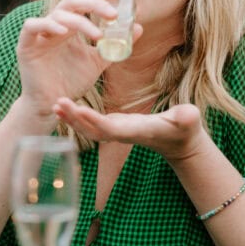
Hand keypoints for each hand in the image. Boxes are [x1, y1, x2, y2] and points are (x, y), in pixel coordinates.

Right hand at [16, 0, 141, 116]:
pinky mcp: (26, 44)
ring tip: (98, 35)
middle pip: (73, 0)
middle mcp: (55, 24)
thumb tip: (139, 28)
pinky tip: (65, 32)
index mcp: (70, 24)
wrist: (53, 104)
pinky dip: (48, 25)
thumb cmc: (72, 81)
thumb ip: (115, 45)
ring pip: (59, 14)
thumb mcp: (98, 61)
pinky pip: (32, 26)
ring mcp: (40, 33)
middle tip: (113, 14)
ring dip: (81, 21)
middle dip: (95, 2)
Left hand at [52, 98, 207, 161]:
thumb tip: (188, 115)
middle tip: (58, 104)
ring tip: (55, 105)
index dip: (94, 121)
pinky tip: (63, 106)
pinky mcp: (114, 126)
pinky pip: (91, 123)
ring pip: (89, 128)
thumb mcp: (189, 121)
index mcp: (137, 130)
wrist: (179, 141)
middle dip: (75, 119)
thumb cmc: (185, 128)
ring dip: (71, 118)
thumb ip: (186, 118)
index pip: (111, 128)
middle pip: (93, 130)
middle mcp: (122, 133)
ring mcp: (116, 131)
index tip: (79, 110)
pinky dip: (76, 116)